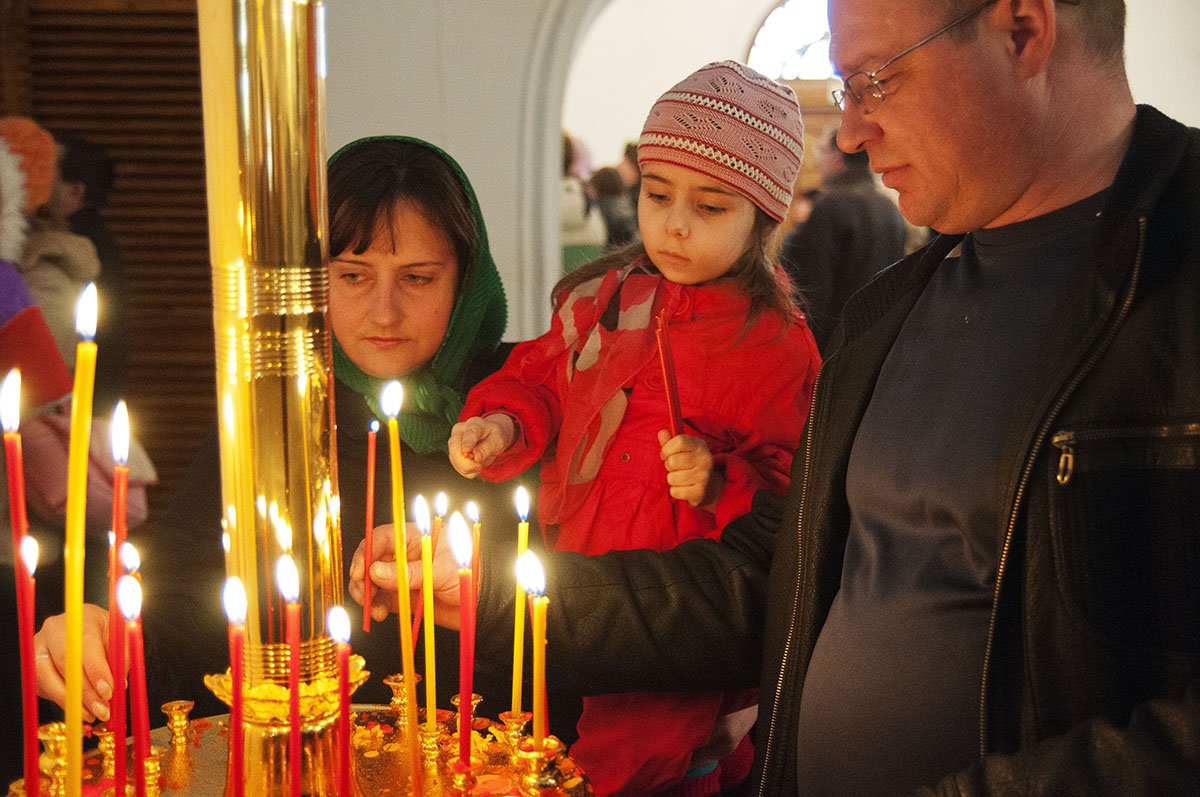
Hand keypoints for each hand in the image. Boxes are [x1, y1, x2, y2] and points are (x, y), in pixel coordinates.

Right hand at [35, 603, 115, 721]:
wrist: (85, 628)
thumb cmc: (105, 633)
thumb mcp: (121, 639)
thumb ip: (122, 659)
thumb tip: (119, 685)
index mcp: (80, 618)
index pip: (84, 646)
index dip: (96, 671)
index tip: (109, 692)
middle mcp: (53, 631)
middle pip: (63, 664)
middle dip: (84, 692)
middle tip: (102, 710)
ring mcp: (37, 648)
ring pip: (46, 679)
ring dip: (71, 701)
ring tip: (93, 714)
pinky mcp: (32, 667)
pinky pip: (43, 688)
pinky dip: (63, 702)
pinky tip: (81, 709)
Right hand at [348, 522, 464, 628]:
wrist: (482, 600)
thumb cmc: (469, 572)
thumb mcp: (440, 570)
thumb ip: (408, 572)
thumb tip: (375, 572)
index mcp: (415, 538)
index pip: (381, 538)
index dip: (366, 553)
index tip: (360, 572)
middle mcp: (405, 555)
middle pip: (371, 560)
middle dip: (362, 576)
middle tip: (363, 592)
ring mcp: (403, 576)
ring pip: (372, 581)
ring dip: (366, 593)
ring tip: (371, 606)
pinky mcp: (403, 596)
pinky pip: (381, 599)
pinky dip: (375, 606)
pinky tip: (378, 613)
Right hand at [448, 414, 515, 476]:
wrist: (489, 436)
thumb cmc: (494, 436)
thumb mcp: (498, 440)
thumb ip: (487, 448)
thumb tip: (475, 457)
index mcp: (474, 424)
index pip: (469, 434)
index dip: (467, 444)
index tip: (466, 453)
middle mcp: (459, 431)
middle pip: (455, 449)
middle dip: (468, 463)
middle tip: (480, 465)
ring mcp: (453, 442)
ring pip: (455, 460)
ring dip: (470, 468)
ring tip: (480, 461)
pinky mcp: (452, 453)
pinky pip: (458, 468)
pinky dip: (469, 471)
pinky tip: (475, 463)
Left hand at [659, 430, 722, 509]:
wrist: (709, 485)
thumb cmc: (690, 463)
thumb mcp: (682, 449)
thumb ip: (670, 442)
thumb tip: (662, 433)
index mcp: (700, 445)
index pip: (679, 441)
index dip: (667, 448)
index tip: (665, 454)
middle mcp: (705, 459)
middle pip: (672, 461)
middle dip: (669, 466)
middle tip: (676, 468)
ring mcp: (704, 476)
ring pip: (672, 478)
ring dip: (672, 479)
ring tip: (681, 478)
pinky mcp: (700, 492)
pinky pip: (675, 491)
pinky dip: (675, 491)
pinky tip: (684, 488)